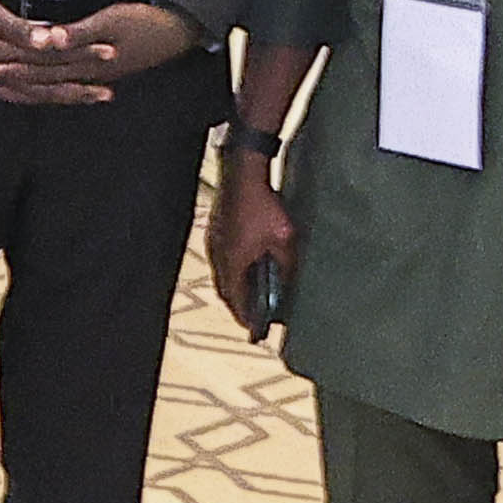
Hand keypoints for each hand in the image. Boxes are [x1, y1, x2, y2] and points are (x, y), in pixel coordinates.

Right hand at [206, 162, 294, 329]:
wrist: (241, 172)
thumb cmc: (263, 206)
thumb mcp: (285, 240)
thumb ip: (287, 266)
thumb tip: (289, 285)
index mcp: (233, 264)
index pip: (236, 300)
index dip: (247, 316)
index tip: (254, 329)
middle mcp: (218, 257)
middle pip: (225, 290)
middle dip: (239, 304)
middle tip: (253, 313)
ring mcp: (214, 242)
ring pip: (223, 274)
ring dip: (236, 286)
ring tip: (251, 291)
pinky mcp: (215, 230)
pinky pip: (222, 259)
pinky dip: (233, 269)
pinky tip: (246, 264)